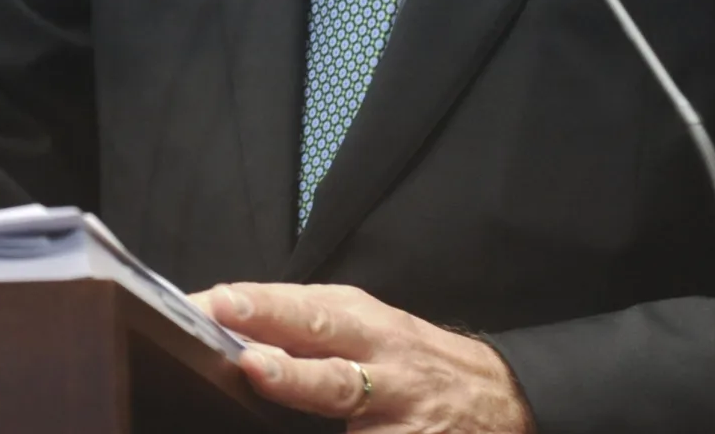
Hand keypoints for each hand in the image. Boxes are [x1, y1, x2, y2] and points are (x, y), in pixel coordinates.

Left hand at [198, 282, 530, 432]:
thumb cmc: (413, 360)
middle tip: (239, 345)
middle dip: (282, 345)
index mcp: (364, 321)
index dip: (260, 305)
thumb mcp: (370, 326)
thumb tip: (225, 324)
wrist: (500, 398)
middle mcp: (382, 362)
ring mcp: (399, 412)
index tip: (214, 302)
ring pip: (347, 403)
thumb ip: (306, 325)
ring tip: (264, 377)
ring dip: (304, 392)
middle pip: (327, 348)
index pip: (306, 307)